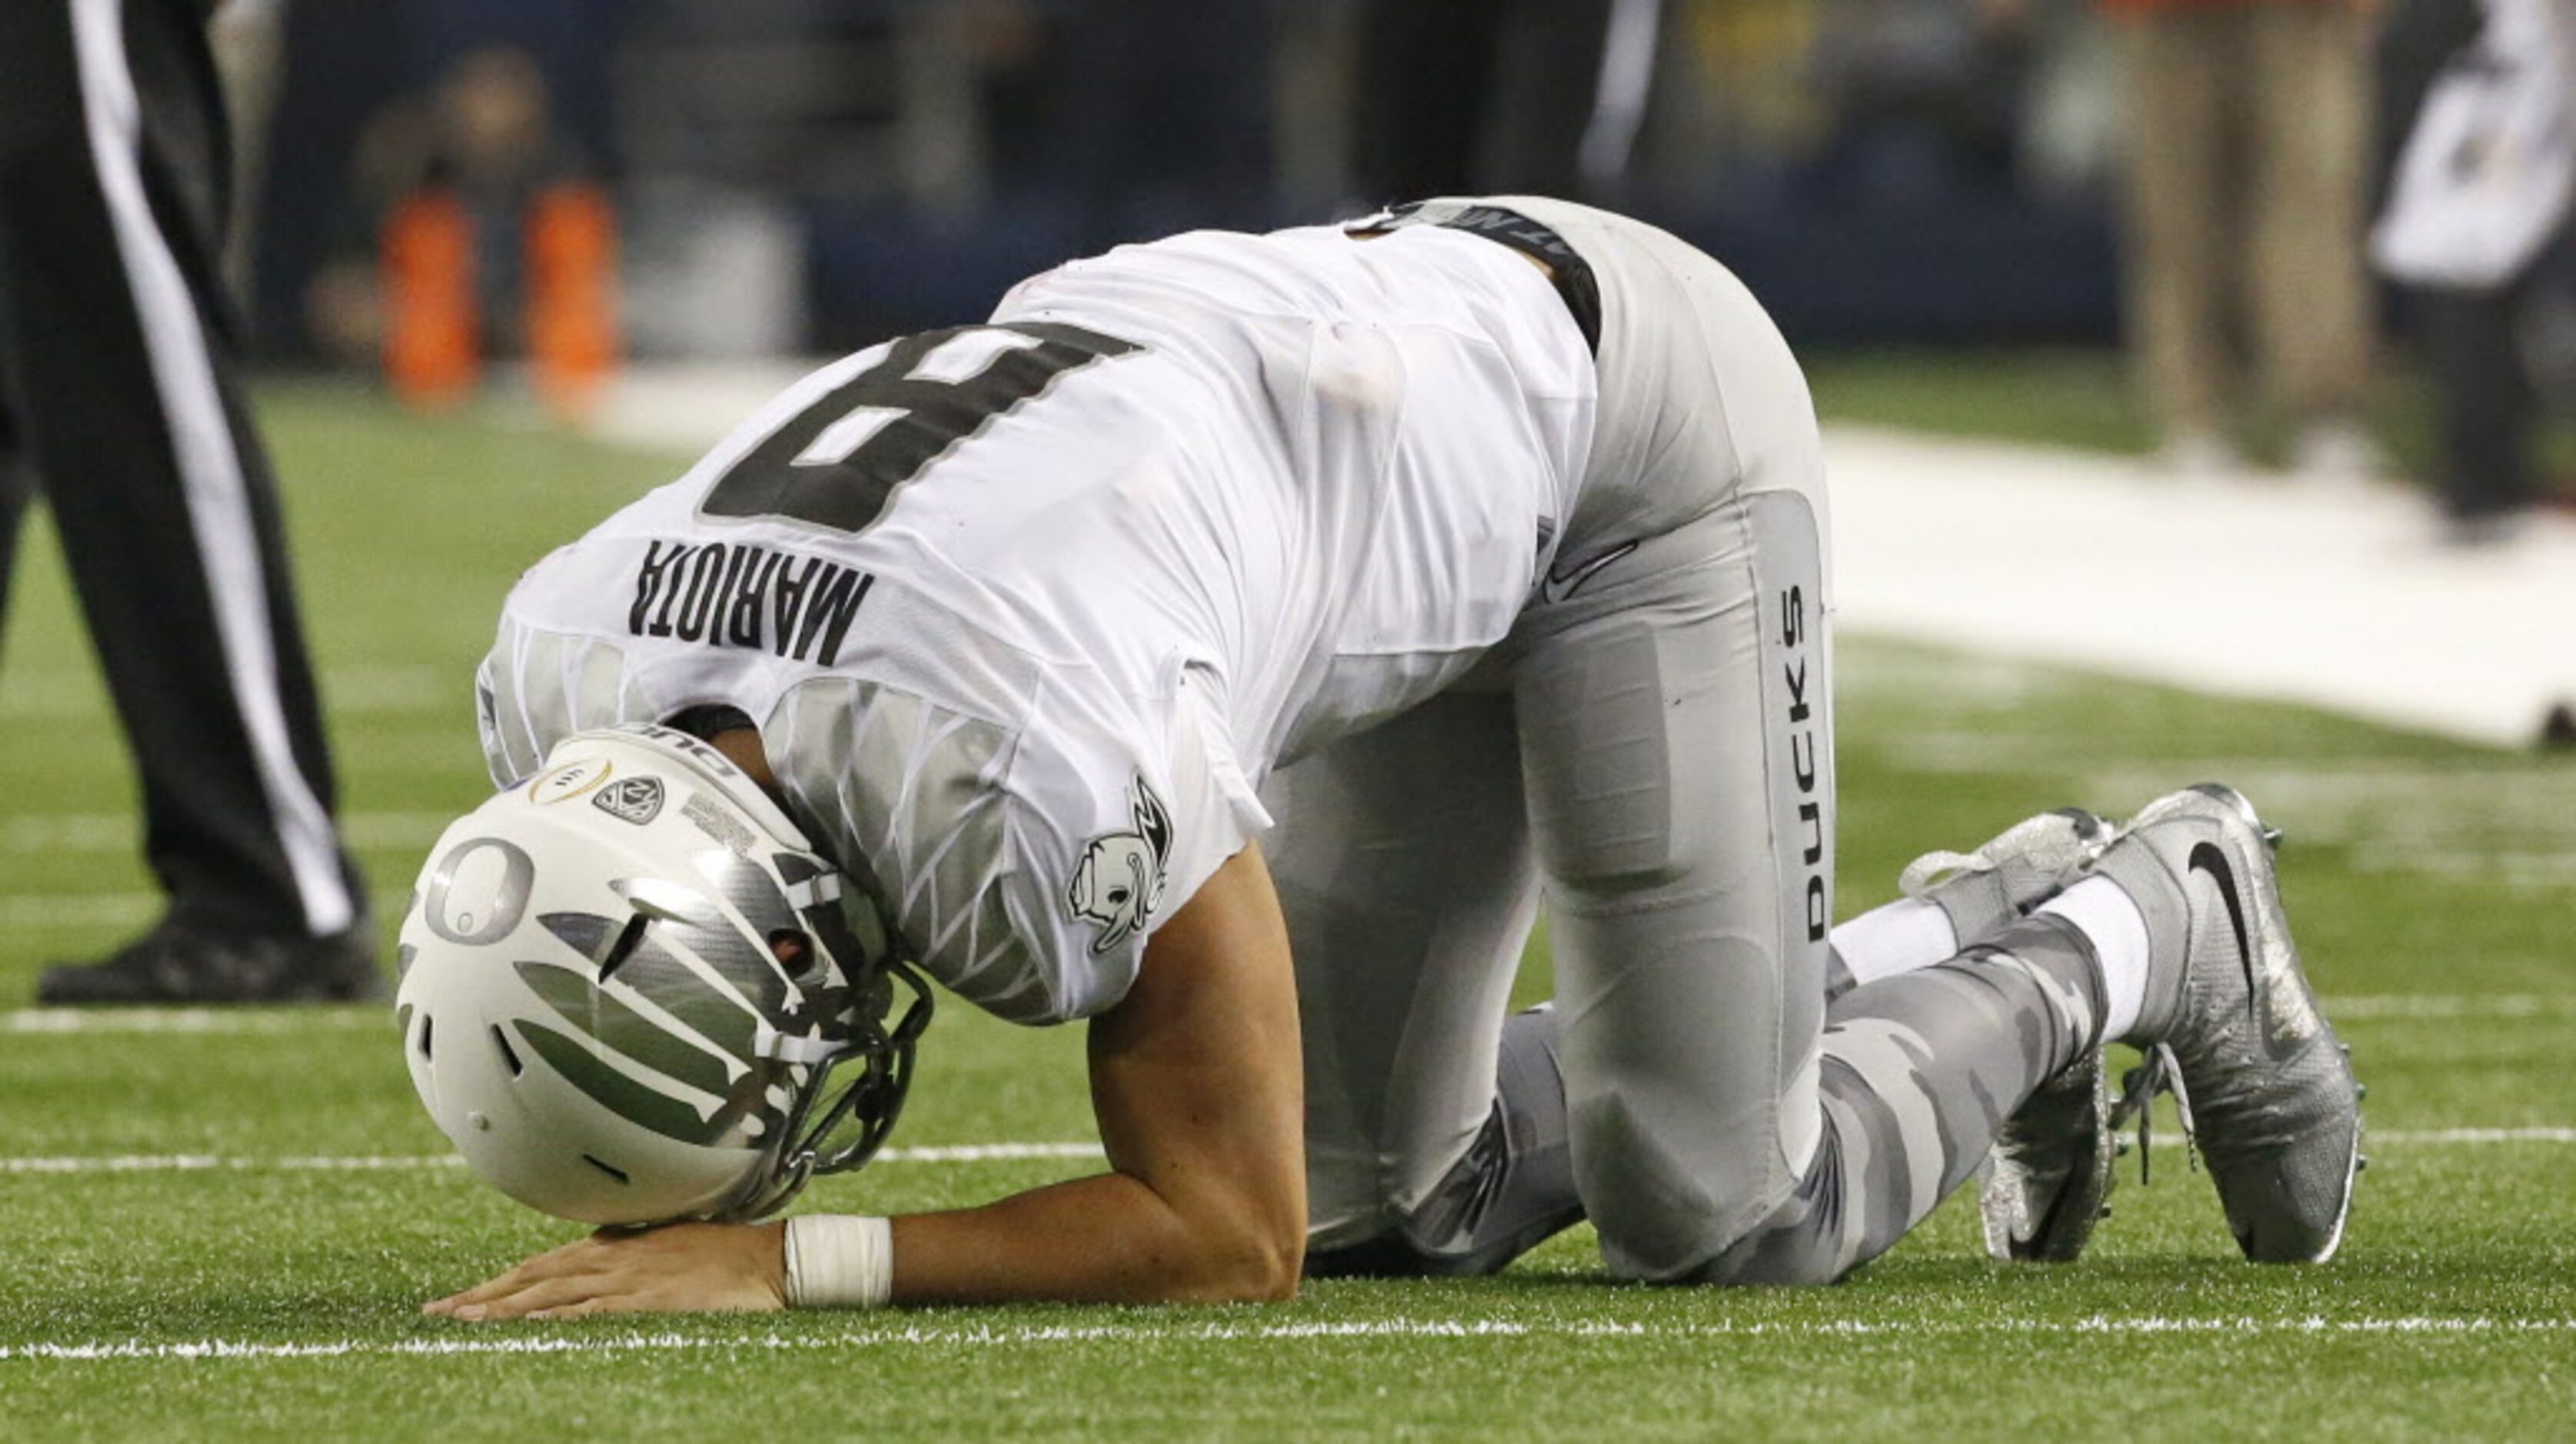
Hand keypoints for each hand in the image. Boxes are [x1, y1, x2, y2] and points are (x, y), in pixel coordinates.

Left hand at [424, 1220, 788, 1321]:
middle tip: (438, 1311)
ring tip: (461, 1321)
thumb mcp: (669, 1243)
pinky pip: (588, 1313)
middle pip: (533, 1277)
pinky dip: (551, 1320)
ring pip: (550, 1294)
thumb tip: (603, 1253)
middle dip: (483, 1294)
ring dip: (502, 1307)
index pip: (542, 1264)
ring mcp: (628, 1280)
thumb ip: (632, 1251)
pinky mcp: (646, 1301)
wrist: (770, 1258)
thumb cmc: (727, 1252)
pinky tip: (523, 1329)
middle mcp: (613, 1258)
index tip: (461, 1297)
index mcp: (616, 1244)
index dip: (499, 1281)